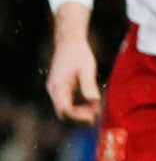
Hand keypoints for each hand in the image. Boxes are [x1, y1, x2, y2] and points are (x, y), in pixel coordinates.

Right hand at [46, 9, 99, 123]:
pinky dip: (78, 107)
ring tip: (96, 110)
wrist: (69, 41)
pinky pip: (68, 103)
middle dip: (79, 118)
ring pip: (65, 110)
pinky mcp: (61, 89)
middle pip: (63, 113)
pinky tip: (92, 105)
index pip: (65, 109)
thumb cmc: (79, 53)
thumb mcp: (87, 68)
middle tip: (96, 116)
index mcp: (58, 86)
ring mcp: (56, 90)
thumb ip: (89, 85)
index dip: (78, 117)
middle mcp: (54, 90)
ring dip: (79, 113)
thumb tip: (93, 101)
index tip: (92, 119)